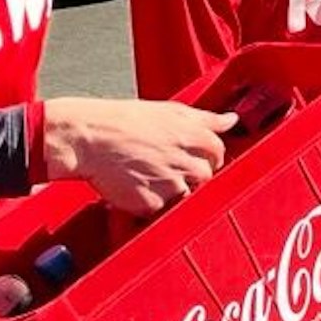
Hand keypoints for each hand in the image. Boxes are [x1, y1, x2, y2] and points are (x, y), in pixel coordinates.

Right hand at [42, 97, 236, 215]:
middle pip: (206, 177)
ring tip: (147, 172)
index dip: (204, 154)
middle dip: (190, 173)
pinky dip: (150, 201)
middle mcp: (189, 164)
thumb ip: (207, 119)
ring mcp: (172, 187)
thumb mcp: (171, 111)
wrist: (88, 138)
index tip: (188, 153)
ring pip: (186, 195)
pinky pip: (161, 209)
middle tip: (163, 164)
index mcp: (197, 138)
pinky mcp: (153, 205)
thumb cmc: (124, 121)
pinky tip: (136, 185)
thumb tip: (232, 119)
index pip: (219, 153)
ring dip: (171, 189)